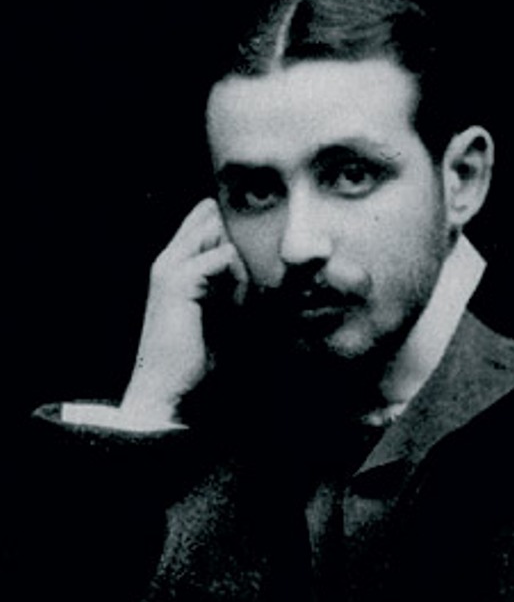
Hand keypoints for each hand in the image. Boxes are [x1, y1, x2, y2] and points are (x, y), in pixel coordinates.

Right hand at [120, 198, 247, 425]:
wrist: (166, 385)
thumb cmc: (193, 357)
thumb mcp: (217, 313)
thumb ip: (228, 285)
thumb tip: (258, 269)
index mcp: (174, 264)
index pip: (204, 219)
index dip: (232, 231)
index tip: (250, 268)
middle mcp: (169, 259)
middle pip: (211, 216)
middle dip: (239, 241)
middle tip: (248, 283)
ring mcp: (170, 266)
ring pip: (218, 232)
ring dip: (239, 261)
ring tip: (238, 298)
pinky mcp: (179, 280)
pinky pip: (223, 256)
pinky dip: (237, 278)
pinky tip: (234, 305)